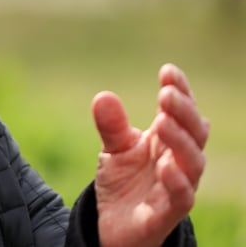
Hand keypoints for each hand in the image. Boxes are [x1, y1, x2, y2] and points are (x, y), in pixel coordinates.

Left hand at [93, 63, 209, 246]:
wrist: (114, 225)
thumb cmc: (124, 182)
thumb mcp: (114, 149)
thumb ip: (112, 125)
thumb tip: (103, 96)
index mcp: (168, 140)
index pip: (181, 112)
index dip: (181, 91)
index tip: (168, 71)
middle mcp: (179, 160)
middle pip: (194, 133)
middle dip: (183, 111)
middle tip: (166, 94)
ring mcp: (177, 185)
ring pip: (193, 162)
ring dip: (180, 140)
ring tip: (163, 122)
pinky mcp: (168, 212)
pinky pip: (181, 197)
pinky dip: (177, 181)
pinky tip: (165, 165)